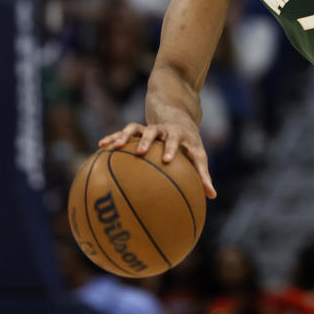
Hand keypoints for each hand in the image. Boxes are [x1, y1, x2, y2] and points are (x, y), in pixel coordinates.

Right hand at [99, 119, 216, 198]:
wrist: (179, 117)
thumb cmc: (189, 144)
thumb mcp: (198, 156)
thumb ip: (202, 175)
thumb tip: (212, 196)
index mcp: (179, 136)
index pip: (177, 141)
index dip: (173, 149)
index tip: (168, 160)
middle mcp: (163, 130)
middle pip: (155, 132)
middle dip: (148, 141)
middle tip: (141, 152)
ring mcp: (149, 129)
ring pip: (137, 129)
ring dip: (126, 136)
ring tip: (115, 146)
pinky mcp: (138, 130)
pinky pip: (124, 132)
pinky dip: (113, 137)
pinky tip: (102, 145)